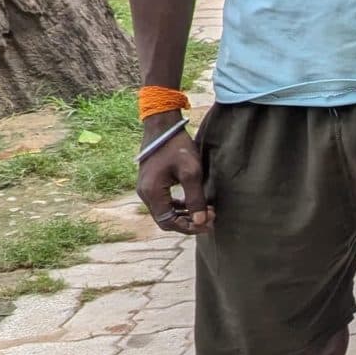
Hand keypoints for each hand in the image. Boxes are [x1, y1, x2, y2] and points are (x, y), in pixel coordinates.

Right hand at [136, 118, 213, 234]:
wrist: (162, 127)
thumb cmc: (177, 147)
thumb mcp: (191, 172)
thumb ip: (195, 198)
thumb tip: (200, 221)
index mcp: (152, 193)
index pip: (168, 222)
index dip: (189, 227)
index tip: (209, 224)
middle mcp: (145, 194)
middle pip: (165, 220)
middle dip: (188, 222)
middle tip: (210, 218)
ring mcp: (145, 189)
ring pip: (164, 212)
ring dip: (184, 214)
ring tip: (206, 210)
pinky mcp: (150, 183)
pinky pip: (163, 202)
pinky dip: (177, 206)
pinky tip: (192, 202)